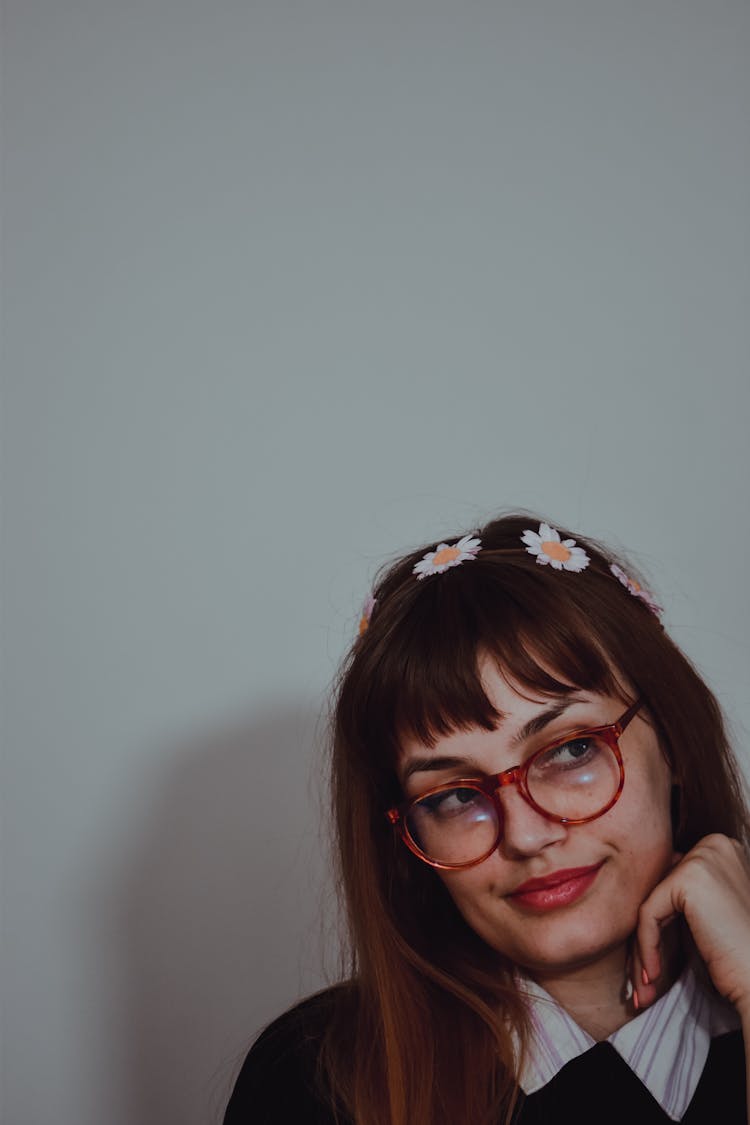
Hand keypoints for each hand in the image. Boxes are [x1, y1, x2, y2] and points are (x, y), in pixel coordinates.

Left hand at [632, 834, 749, 1015]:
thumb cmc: (741, 955)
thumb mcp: (709, 913)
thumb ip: (683, 895)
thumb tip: (642, 893)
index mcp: (722, 846)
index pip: (669, 878)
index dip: (658, 921)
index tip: (650, 959)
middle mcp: (714, 844)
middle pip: (657, 890)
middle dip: (645, 936)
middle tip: (642, 976)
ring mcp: (703, 858)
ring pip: (649, 905)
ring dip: (642, 950)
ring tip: (644, 987)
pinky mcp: (689, 880)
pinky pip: (648, 915)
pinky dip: (647, 948)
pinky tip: (653, 976)